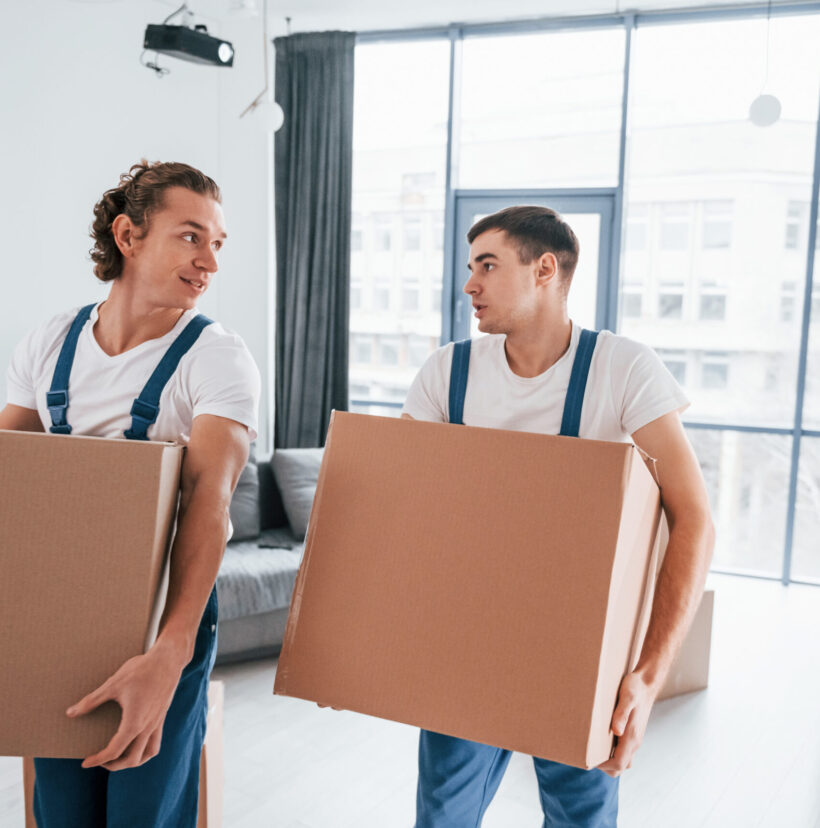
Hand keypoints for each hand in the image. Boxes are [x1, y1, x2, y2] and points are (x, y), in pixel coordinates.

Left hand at [67, 644, 184, 770]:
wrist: (168, 659)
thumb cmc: (140, 671)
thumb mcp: (113, 685)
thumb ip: (91, 701)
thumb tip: (70, 713)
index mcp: (134, 723)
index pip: (114, 751)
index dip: (97, 759)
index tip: (85, 762)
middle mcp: (147, 727)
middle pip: (132, 759)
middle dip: (114, 765)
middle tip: (99, 760)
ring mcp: (157, 723)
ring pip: (148, 754)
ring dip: (133, 761)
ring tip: (119, 758)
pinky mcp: (161, 716)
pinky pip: (156, 742)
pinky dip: (146, 750)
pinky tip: (136, 742)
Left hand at [596, 671, 655, 777]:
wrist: (647, 683)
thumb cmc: (635, 688)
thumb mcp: (627, 697)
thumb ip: (621, 714)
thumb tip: (616, 732)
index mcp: (632, 736)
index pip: (619, 763)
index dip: (604, 766)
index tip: (590, 759)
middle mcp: (634, 741)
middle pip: (621, 767)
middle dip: (606, 766)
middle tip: (590, 755)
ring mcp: (634, 738)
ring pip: (623, 760)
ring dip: (610, 760)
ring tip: (594, 747)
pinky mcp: (632, 732)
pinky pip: (623, 750)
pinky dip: (613, 752)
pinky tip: (602, 738)